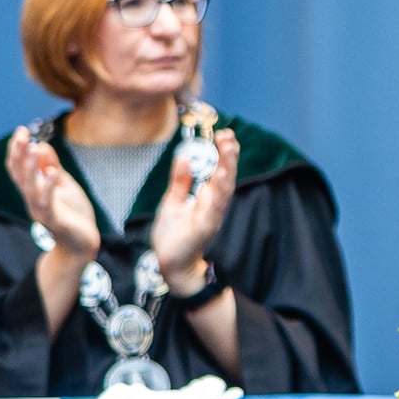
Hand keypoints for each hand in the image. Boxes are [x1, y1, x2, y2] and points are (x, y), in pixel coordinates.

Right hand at [8, 126, 100, 265]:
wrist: (82, 243)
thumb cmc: (72, 213)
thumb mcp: (63, 184)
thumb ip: (51, 166)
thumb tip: (41, 145)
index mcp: (34, 189)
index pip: (18, 168)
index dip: (17, 150)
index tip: (20, 130)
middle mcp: (32, 199)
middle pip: (20, 175)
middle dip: (19, 154)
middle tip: (21, 135)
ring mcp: (41, 210)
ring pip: (31, 187)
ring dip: (31, 167)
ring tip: (32, 148)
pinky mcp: (55, 220)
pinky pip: (49, 203)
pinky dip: (49, 187)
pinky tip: (52, 172)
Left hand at [152, 126, 239, 292]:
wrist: (169, 265)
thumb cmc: (173, 237)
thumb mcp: (172, 202)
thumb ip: (180, 181)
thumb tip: (183, 156)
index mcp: (206, 198)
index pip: (218, 170)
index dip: (223, 153)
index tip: (224, 134)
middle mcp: (213, 206)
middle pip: (225, 177)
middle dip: (229, 156)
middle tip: (229, 135)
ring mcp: (211, 217)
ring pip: (224, 190)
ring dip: (228, 168)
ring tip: (229, 149)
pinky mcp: (204, 228)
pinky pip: (214, 207)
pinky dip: (219, 192)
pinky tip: (220, 177)